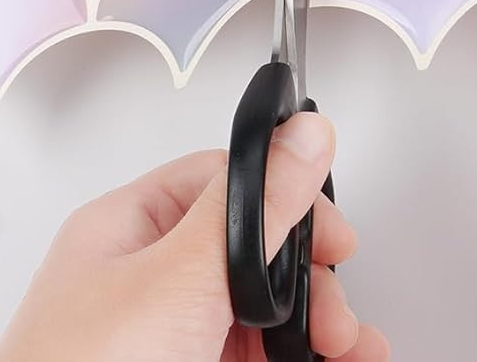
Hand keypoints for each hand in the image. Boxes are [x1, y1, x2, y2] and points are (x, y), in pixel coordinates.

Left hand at [0, 113, 387, 361]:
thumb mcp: (178, 280)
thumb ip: (249, 208)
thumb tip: (302, 136)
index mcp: (125, 233)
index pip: (222, 183)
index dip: (286, 200)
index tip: (333, 233)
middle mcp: (141, 285)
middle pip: (249, 255)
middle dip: (309, 281)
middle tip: (336, 313)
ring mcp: (161, 343)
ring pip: (258, 316)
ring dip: (316, 328)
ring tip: (351, 349)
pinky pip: (252, 359)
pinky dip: (298, 359)